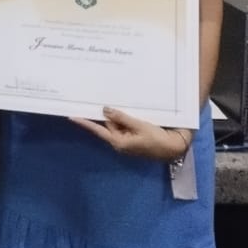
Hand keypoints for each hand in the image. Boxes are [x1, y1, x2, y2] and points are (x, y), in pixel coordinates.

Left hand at [70, 106, 192, 160]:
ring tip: (106, 100)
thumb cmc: (157, 139)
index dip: (85, 122)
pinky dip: (122, 118)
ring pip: (116, 125)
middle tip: (91, 99)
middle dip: (101, 114)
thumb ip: (121, 117)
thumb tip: (104, 109)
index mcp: (118, 142)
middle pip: (107, 126)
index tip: (71, 116)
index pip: (98, 130)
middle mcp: (120, 143)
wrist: (175, 148)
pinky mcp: (134, 138)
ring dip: (114, 115)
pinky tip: (122, 108)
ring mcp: (127, 141)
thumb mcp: (139, 125)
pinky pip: (124, 127)